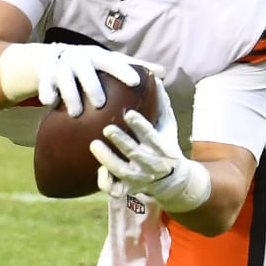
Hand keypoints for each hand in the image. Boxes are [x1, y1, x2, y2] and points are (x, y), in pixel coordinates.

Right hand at [37, 45, 162, 117]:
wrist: (51, 59)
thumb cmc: (89, 65)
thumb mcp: (108, 62)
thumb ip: (133, 67)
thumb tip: (163, 72)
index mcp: (96, 56)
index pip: (113, 61)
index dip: (124, 70)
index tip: (136, 82)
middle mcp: (78, 58)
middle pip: (86, 70)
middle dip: (92, 85)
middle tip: (100, 104)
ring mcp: (60, 66)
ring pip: (64, 78)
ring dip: (70, 94)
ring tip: (76, 113)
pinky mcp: (44, 75)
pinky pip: (44, 84)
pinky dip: (46, 92)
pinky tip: (49, 103)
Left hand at [89, 82, 210, 211]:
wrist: (171, 181)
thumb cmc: (165, 145)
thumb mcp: (168, 125)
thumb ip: (161, 103)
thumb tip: (154, 77)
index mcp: (162, 147)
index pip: (152, 136)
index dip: (141, 126)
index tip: (129, 114)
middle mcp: (151, 164)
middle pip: (135, 154)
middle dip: (122, 142)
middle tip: (107, 128)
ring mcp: (138, 178)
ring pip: (122, 171)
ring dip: (108, 159)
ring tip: (95, 144)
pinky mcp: (128, 188)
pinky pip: (114, 189)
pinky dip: (105, 181)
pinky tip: (99, 169)